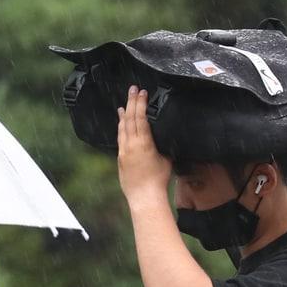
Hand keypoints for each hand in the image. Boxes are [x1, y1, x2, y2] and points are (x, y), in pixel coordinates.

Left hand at [117, 86, 172, 202]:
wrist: (144, 196)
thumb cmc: (158, 180)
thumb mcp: (166, 158)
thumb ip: (162, 145)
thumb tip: (164, 137)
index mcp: (144, 143)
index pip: (141, 118)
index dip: (141, 103)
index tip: (142, 93)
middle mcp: (131, 145)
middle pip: (129, 118)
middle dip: (131, 102)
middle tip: (133, 90)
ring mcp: (124, 151)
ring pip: (122, 127)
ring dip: (124, 113)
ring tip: (125, 103)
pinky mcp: (120, 158)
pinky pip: (120, 137)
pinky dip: (121, 127)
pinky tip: (120, 122)